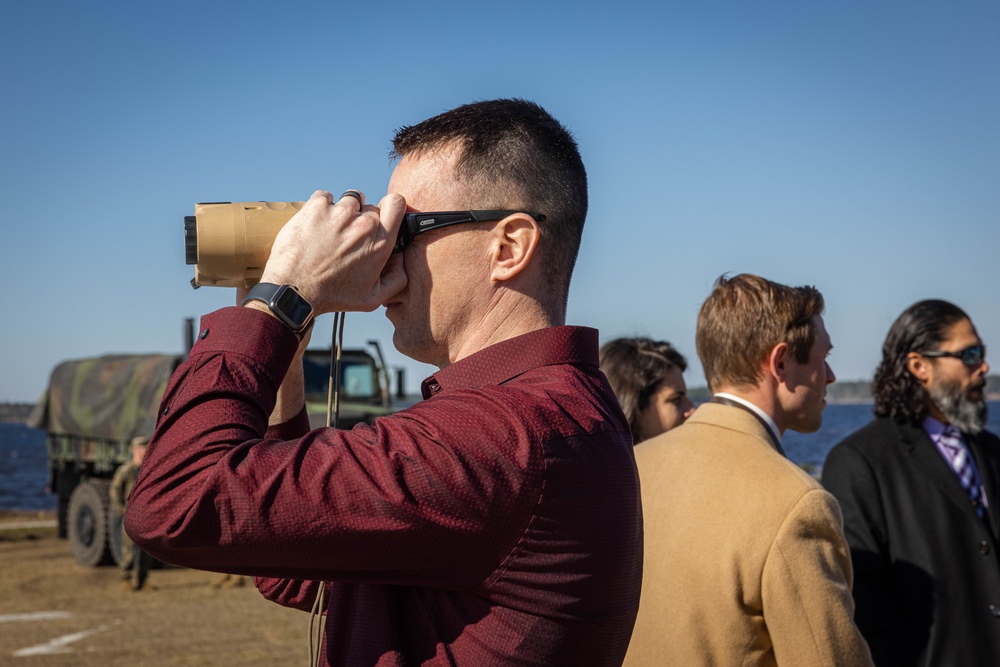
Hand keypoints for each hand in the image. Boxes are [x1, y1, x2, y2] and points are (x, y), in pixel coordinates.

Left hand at [258, 190, 406, 314]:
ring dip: (342, 213)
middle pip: (370, 207)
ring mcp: (339, 213)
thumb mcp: (373, 299)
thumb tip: (401, 258)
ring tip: (330, 234)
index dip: (391, 206)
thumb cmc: (333, 296)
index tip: (383, 215)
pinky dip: (322, 208)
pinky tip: (317, 226)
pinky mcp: (316, 207)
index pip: (396, 203)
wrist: (294, 289)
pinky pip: (325, 196)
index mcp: (380, 243)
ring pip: (349, 201)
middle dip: (362, 220)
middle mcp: (362, 224)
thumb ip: (397, 279)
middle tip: (347, 240)